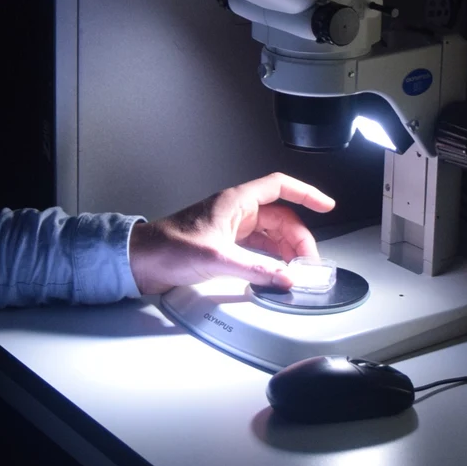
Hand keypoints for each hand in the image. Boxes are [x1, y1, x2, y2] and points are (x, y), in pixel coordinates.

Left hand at [128, 173, 336, 295]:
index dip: (306, 194)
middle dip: (299, 238)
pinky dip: (271, 260)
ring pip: (271, 235)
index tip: (326, 205)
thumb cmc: (167, 247)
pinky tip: (276, 273)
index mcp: (235, 201)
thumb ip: (255, 269)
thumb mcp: (217, 258)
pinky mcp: (224, 246)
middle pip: (281, 218)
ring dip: (286, 251)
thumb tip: (284, 278)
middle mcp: (235, 212)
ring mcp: (230, 229)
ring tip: (295, 271)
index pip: (280, 187)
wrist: (140, 261)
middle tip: (307, 263)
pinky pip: (258, 249)